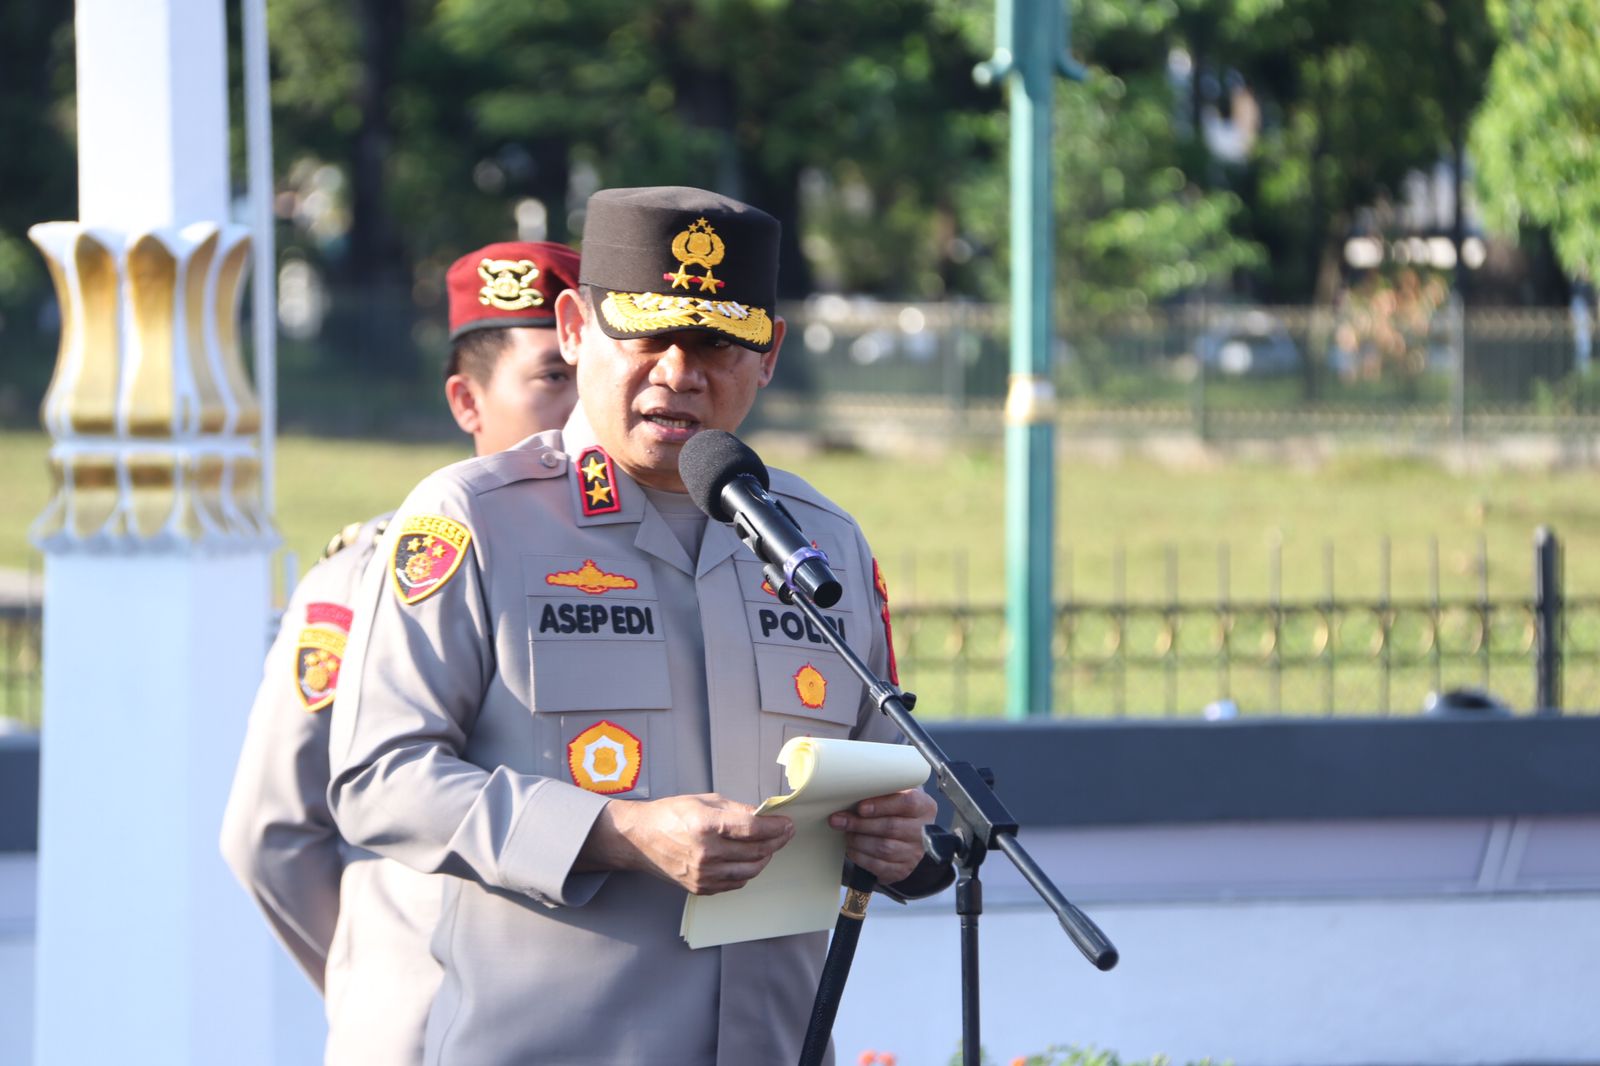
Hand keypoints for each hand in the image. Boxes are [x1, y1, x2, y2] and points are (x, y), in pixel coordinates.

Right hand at [582, 793, 793, 895]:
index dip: (776, 826)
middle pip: (757, 851)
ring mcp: (703, 875)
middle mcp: (706, 853)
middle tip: (784, 832)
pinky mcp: (701, 888)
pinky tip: (748, 858)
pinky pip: (736, 882)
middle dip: (777, 841)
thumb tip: (765, 814)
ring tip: (768, 845)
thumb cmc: (671, 815)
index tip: (787, 823)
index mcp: (707, 826)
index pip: (754, 828)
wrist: (640, 838)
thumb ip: (737, 810)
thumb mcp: (705, 801)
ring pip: (751, 870)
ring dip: (765, 857)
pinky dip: (748, 870)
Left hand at [828, 787, 937, 885]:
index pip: (907, 802)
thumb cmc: (897, 811)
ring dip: (858, 840)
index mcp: (924, 807)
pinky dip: (860, 857)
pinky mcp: (902, 870)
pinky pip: (879, 866)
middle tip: (839, 820)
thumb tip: (853, 790)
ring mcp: (914, 853)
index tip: (861, 807)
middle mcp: (922, 831)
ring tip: (845, 833)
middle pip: (891, 827)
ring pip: (883, 848)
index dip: (882, 805)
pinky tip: (852, 848)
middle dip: (860, 824)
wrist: (908, 838)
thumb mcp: (897, 796)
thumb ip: (882, 791)